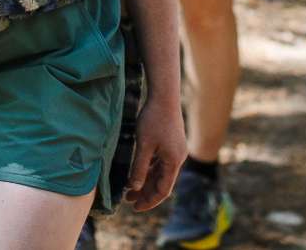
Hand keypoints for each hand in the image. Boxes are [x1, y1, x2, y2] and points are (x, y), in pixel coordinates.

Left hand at [124, 89, 188, 210]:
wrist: (164, 96)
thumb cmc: (153, 119)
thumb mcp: (143, 145)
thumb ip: (139, 167)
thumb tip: (134, 187)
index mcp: (173, 162)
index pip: (163, 190)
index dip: (150, 201)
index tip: (135, 208)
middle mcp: (177, 159)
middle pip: (162, 183)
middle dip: (145, 193)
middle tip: (128, 201)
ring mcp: (174, 151)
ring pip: (160, 173)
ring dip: (145, 182)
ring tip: (129, 190)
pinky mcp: (170, 144)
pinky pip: (159, 163)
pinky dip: (148, 170)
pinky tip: (137, 173)